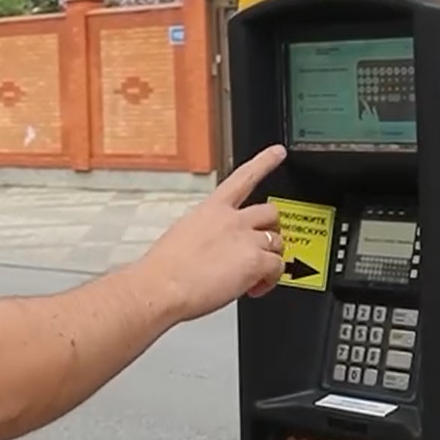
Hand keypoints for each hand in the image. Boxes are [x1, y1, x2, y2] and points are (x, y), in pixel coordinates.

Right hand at [134, 144, 288, 322]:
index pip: (242, 177)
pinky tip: (255, 287)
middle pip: (270, 213)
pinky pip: (277, 267)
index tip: (278, 152)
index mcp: (211, 209)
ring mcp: (245, 239)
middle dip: (271, 230)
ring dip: (270, 258)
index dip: (264, 162)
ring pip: (277, 242)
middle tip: (261, 247)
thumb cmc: (165, 269)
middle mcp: (231, 219)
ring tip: (254, 275)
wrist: (162, 287)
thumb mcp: (183, 236)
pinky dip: (270, 279)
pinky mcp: (256, 261)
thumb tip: (216, 246)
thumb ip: (207, 233)